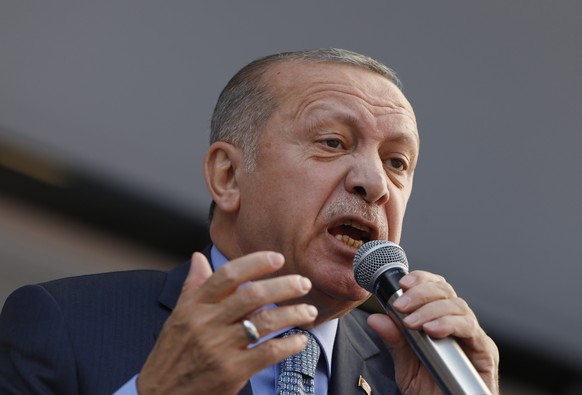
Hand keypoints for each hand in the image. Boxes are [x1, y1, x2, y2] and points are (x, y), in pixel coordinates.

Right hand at [137, 251, 317, 394]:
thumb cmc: (172, 353)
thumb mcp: (178, 316)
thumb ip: (193, 285)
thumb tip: (199, 257)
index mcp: (194, 306)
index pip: (227, 275)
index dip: (255, 263)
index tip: (278, 258)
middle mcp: (207, 323)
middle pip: (252, 295)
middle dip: (284, 286)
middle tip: (304, 283)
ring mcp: (220, 348)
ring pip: (265, 322)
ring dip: (293, 313)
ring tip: (309, 311)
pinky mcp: (232, 371)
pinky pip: (268, 353)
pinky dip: (289, 345)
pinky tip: (300, 340)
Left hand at [367, 270, 498, 394]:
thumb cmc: (431, 391)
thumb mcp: (406, 366)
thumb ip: (395, 342)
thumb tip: (375, 318)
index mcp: (441, 321)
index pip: (434, 288)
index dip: (420, 280)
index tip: (401, 284)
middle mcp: (459, 324)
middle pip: (445, 291)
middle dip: (421, 293)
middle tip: (400, 306)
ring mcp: (473, 337)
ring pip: (457, 305)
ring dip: (431, 309)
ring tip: (411, 323)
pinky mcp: (485, 352)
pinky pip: (470, 328)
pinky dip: (449, 324)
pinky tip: (432, 330)